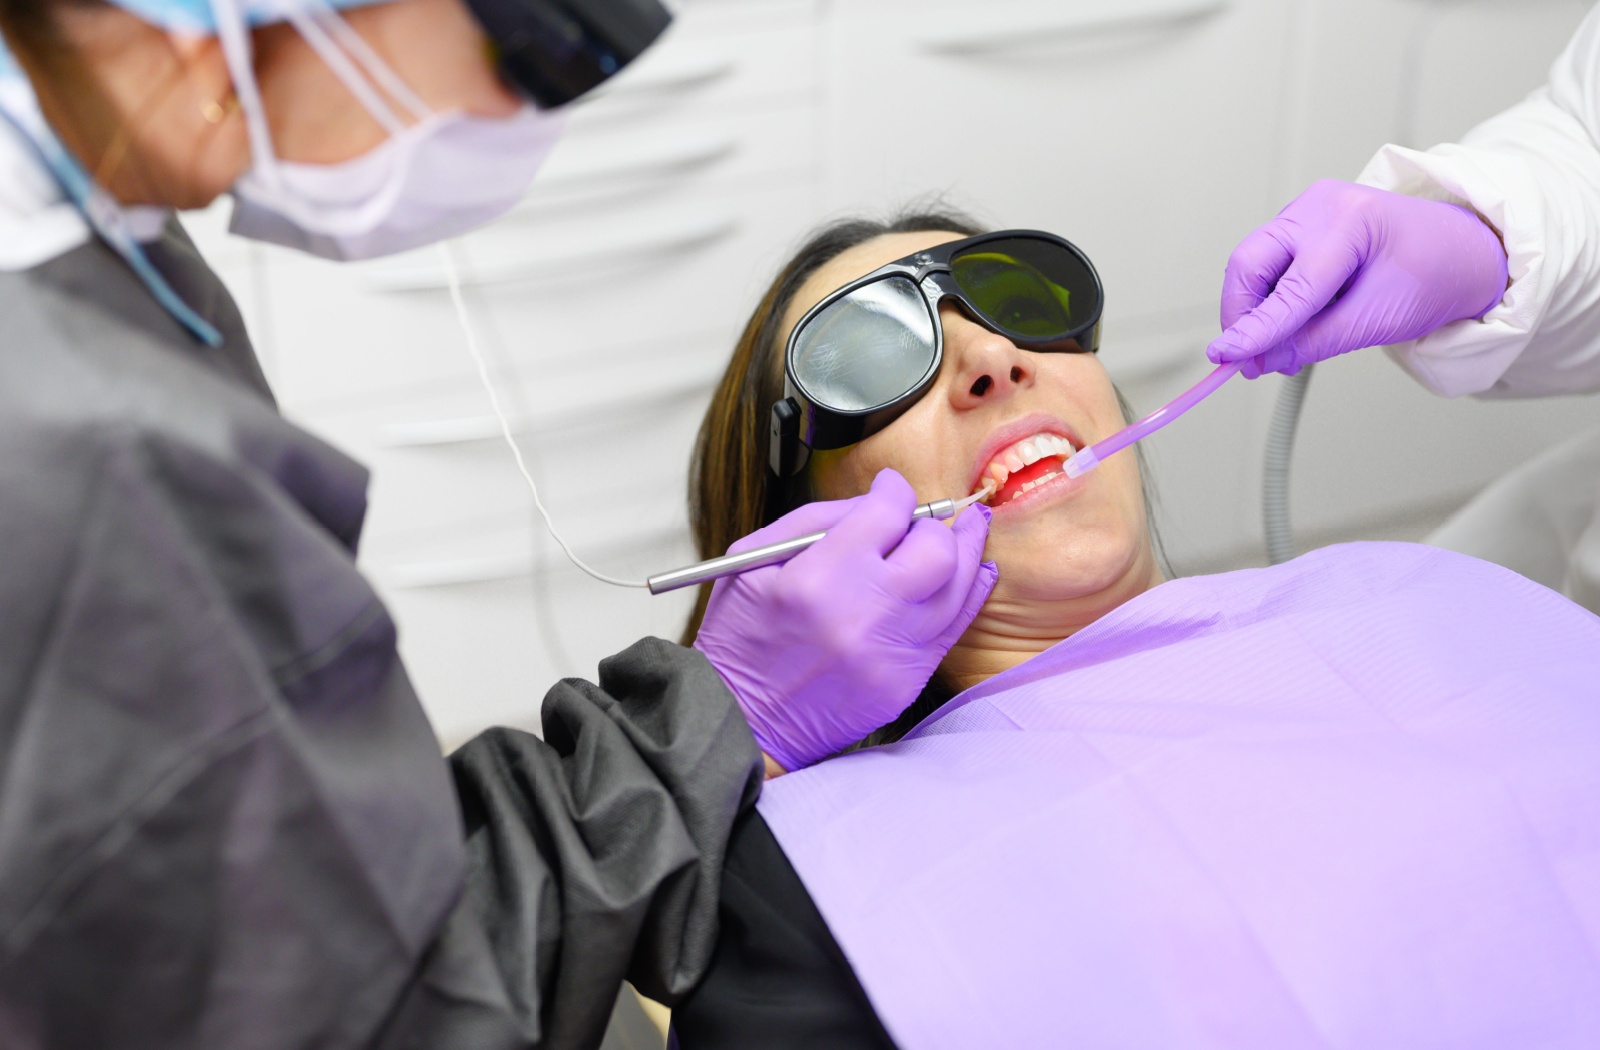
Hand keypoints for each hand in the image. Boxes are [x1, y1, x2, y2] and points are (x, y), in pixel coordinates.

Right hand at [694, 469, 996, 772]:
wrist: (741, 722)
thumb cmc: (739, 638)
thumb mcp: (752, 562)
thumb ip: (816, 521)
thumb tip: (874, 503)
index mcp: (818, 579)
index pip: (887, 513)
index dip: (894, 490)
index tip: (890, 488)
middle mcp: (864, 616)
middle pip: (936, 548)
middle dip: (932, 524)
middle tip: (918, 522)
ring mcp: (890, 654)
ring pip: (959, 587)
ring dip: (966, 551)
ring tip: (969, 530)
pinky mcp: (905, 682)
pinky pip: (955, 629)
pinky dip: (969, 595)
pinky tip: (975, 573)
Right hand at [1206, 180, 1508, 377]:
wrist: (1461, 252)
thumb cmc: (1434, 275)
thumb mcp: (1378, 319)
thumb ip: (1314, 342)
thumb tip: (1261, 360)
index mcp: (1350, 220)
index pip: (1290, 287)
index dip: (1255, 329)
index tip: (1227, 358)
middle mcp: (1321, 206)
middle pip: (1250, 261)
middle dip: (1241, 313)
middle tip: (1243, 357)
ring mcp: (1307, 212)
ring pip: (1253, 264)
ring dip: (1255, 310)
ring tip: (1278, 348)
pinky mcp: (1301, 226)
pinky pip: (1267, 265)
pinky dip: (1269, 300)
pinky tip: (1288, 325)